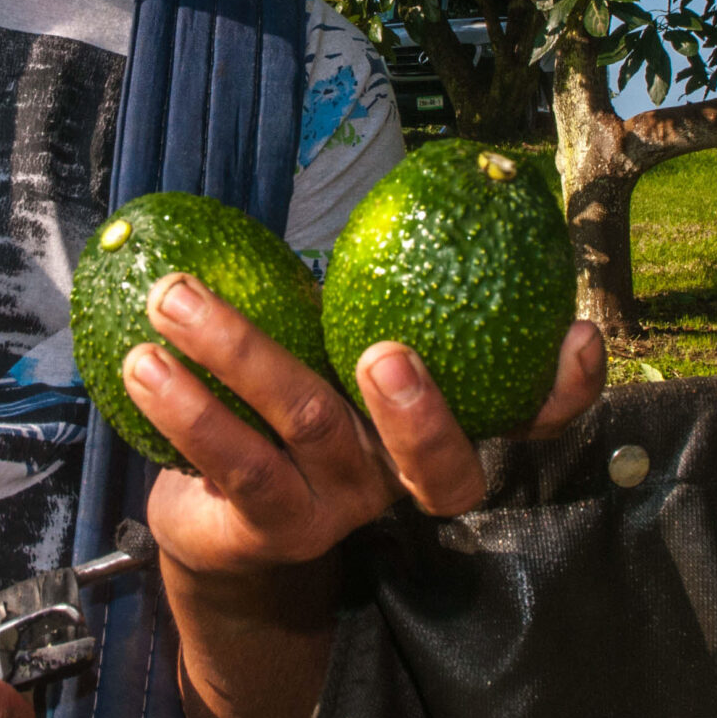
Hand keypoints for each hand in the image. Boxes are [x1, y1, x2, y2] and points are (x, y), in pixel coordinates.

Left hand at [122, 273, 603, 578]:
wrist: (216, 523)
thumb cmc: (289, 403)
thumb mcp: (333, 343)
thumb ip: (359, 291)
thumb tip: (393, 186)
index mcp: (436, 424)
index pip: (530, 421)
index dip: (566, 389)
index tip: (575, 331)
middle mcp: (399, 479)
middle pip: (438, 465)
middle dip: (419, 410)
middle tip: (382, 351)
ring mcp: (339, 513)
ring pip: (307, 431)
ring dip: (236, 352)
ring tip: (171, 298)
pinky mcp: (269, 532)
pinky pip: (232, 463)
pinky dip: (185, 404)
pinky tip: (141, 360)